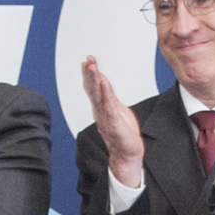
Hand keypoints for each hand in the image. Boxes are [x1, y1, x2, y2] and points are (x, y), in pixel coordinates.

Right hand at [81, 55, 144, 186]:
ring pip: (98, 95)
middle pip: (93, 89)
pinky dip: (105, 93)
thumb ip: (110, 96)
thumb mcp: (117, 110)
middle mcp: (100, 111)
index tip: (87, 60)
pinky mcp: (113, 122)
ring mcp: (105, 117)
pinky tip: (103, 83)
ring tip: (92, 66)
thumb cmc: (123, 135)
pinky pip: (108, 105)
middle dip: (90, 73)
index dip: (89, 74)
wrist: (126, 155)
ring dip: (94, 79)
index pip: (93, 87)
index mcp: (101, 107)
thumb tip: (104, 82)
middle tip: (88, 60)